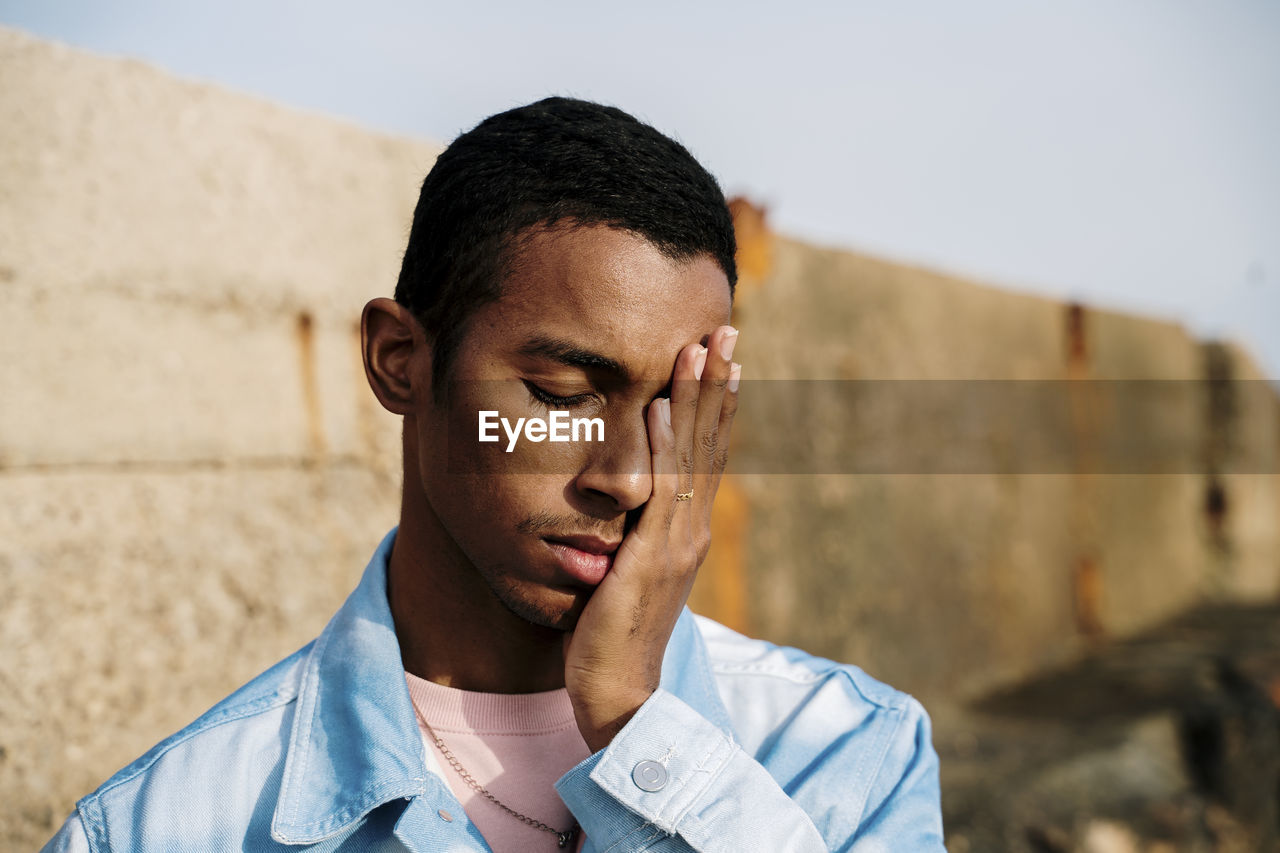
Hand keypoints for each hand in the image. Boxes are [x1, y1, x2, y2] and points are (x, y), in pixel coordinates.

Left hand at [563, 325, 740, 751]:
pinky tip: (655, 409)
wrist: (620, 696)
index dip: (717, 403)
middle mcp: (692, 529)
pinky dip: (659, 448)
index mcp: (688, 529)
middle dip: (718, 383)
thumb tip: (625, 502)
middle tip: (725, 329)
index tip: (723, 357)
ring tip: (700, 348)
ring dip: (695, 399)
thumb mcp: (630, 573)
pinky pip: (658, 493)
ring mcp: (676, 542)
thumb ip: (636, 535)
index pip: (708, 453)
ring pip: (690, 457)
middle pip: (710, 442)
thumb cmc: (616, 637)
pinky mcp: (650, 559)